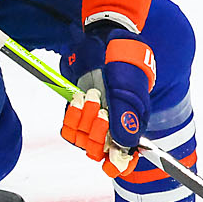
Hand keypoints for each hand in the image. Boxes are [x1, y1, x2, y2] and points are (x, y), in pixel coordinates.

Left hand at [59, 22, 156, 176]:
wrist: (102, 38)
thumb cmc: (121, 60)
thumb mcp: (128, 86)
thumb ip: (126, 115)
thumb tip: (125, 145)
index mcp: (133, 123)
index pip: (126, 157)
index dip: (120, 163)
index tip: (113, 162)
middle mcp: (113, 125)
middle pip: (101, 150)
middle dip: (98, 132)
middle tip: (100, 109)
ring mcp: (94, 119)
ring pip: (83, 140)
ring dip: (84, 120)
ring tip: (90, 96)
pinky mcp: (78, 112)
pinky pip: (69, 129)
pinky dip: (71, 117)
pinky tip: (77, 99)